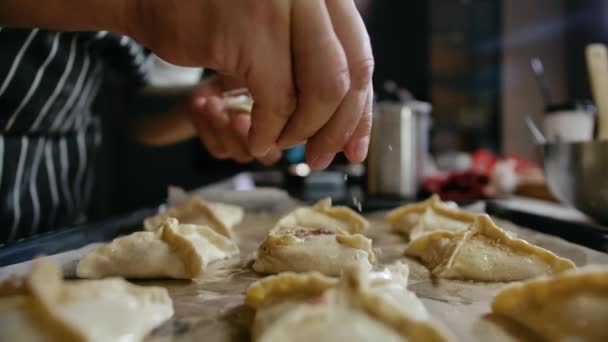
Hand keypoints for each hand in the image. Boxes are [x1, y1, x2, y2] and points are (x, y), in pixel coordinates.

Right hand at [127, 0, 373, 169]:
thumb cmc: (213, 17)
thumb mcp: (277, 30)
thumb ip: (313, 62)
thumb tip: (349, 123)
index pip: (359, 57)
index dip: (359, 111)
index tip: (354, 148)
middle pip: (346, 78)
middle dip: (336, 129)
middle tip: (319, 158)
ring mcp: (284, 6)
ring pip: (320, 92)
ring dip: (300, 131)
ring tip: (278, 141)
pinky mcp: (253, 30)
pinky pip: (277, 102)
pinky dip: (268, 132)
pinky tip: (256, 139)